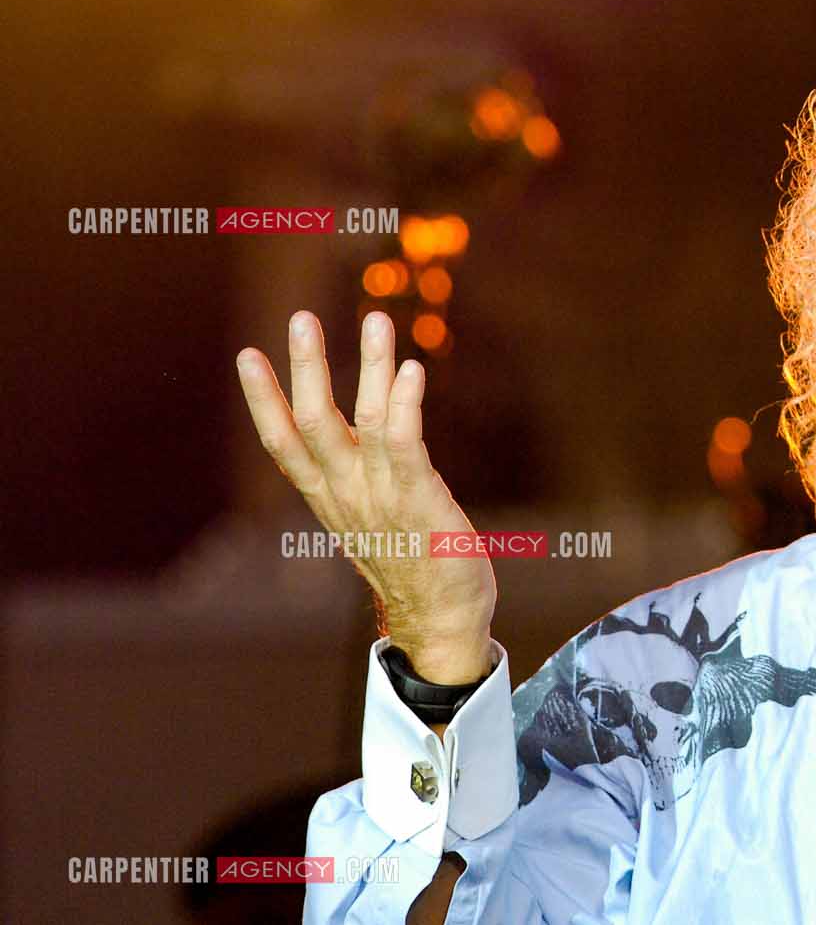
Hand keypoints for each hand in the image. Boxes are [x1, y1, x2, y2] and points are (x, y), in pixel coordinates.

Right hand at [236, 310, 495, 683]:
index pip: (284, 443)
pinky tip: (411, 370)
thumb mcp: (371, 516)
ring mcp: (380, 498)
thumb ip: (358, 478)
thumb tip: (355, 436)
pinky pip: (405, 446)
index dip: (263, 399)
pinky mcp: (419, 501)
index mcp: (329, 497)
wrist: (440, 623)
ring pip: (363, 422)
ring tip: (376, 320)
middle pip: (313, 423)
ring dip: (369, 367)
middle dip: (306, 368)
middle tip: (300, 319)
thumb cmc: (411, 564)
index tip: (247, 355)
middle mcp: (346, 494)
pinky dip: (405, 406)